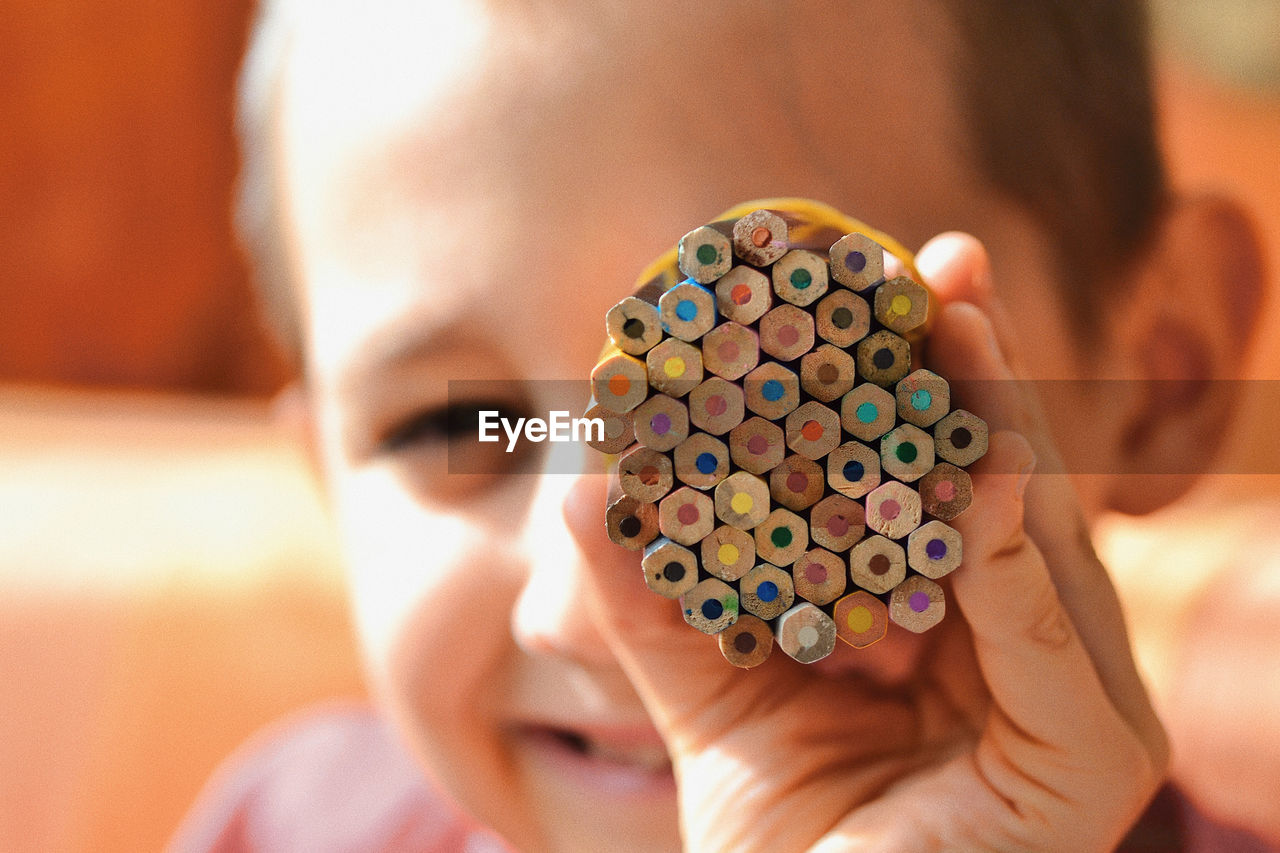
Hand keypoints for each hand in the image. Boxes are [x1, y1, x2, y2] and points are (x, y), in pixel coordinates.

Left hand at [564, 234, 1167, 852]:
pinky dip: (1006, 549)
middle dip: (973, 370)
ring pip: (1034, 534)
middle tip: (934, 261)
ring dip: (995, 424)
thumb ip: (656, 606)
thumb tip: (583, 492)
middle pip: (1000, 483)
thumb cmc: (786, 845)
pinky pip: (1044, 630)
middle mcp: (1031, 646)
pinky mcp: (1094, 755)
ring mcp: (1078, 697)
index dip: (923, 383)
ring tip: (950, 320)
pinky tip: (976, 470)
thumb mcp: (712, 704)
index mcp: (961, 625)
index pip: (945, 482)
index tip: (888, 280)